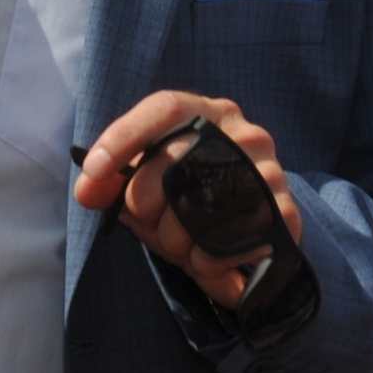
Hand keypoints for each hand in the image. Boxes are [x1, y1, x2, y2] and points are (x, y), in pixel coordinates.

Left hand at [73, 91, 298, 311]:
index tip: (93, 174)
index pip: (165, 108)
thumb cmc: (188, 196)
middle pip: (172, 165)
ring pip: (199, 212)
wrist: (250, 226)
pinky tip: (204, 264)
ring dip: (175, 242)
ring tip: (180, 247)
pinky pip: (229, 246)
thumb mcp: (145, 185)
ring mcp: (269, 172)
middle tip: (149, 224)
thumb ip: (111, 183)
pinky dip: (207, 264)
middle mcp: (243, 134)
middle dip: (145, 207)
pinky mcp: (284, 213)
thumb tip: (88, 191)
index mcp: (206, 114)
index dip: (123, 138)